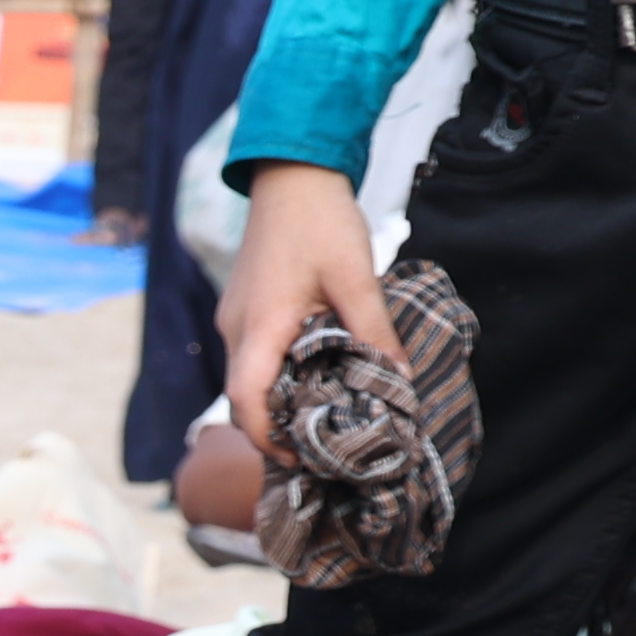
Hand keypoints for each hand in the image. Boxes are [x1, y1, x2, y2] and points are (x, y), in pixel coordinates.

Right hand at [220, 162, 389, 444]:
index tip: (302, 459)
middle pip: (243, 398)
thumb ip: (376, 332)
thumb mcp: (357, 277)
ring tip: (324, 415)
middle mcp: (236, 329)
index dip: (267, 438)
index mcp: (259, 326)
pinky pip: (254, 357)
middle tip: (322, 447)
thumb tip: (401, 382)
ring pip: (248, 378)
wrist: (291, 175)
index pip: (245, 401)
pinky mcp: (244, 310)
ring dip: (279, 402)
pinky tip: (313, 375)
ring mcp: (235, 319)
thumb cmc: (321, 222)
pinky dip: (277, 377)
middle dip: (277, 429)